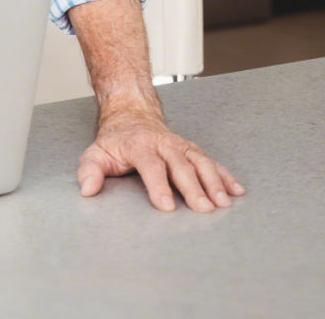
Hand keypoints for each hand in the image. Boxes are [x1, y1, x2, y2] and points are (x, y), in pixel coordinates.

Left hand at [77, 109, 243, 211]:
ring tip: (224, 202)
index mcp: (139, 146)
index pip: (151, 167)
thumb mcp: (96, 154)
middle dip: (194, 188)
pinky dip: (225, 176)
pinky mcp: (193, 150)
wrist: (132, 116)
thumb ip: (90, 171)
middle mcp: (164, 144)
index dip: (159, 186)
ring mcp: (181, 146)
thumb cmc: (115, 142)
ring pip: (201, 163)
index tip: (167, 206)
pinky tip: (236, 190)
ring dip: (214, 183)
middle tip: (204, 208)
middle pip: (181, 167)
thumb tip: (87, 189)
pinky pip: (212, 162)